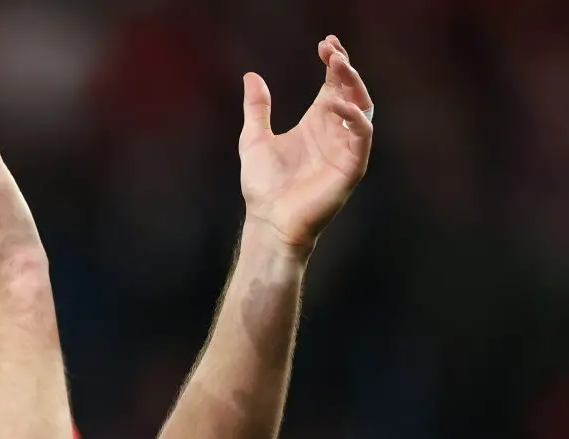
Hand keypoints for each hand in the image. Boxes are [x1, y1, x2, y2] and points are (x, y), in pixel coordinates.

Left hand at [239, 35, 372, 252]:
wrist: (268, 220)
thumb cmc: (263, 185)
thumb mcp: (254, 138)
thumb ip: (257, 108)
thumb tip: (251, 76)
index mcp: (317, 122)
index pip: (334, 85)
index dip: (334, 63)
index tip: (324, 44)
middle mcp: (334, 132)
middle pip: (351, 91)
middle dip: (345, 69)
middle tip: (332, 52)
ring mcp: (345, 148)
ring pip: (362, 108)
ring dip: (353, 85)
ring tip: (338, 66)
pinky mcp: (351, 167)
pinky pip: (362, 136)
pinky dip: (354, 117)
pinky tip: (336, 103)